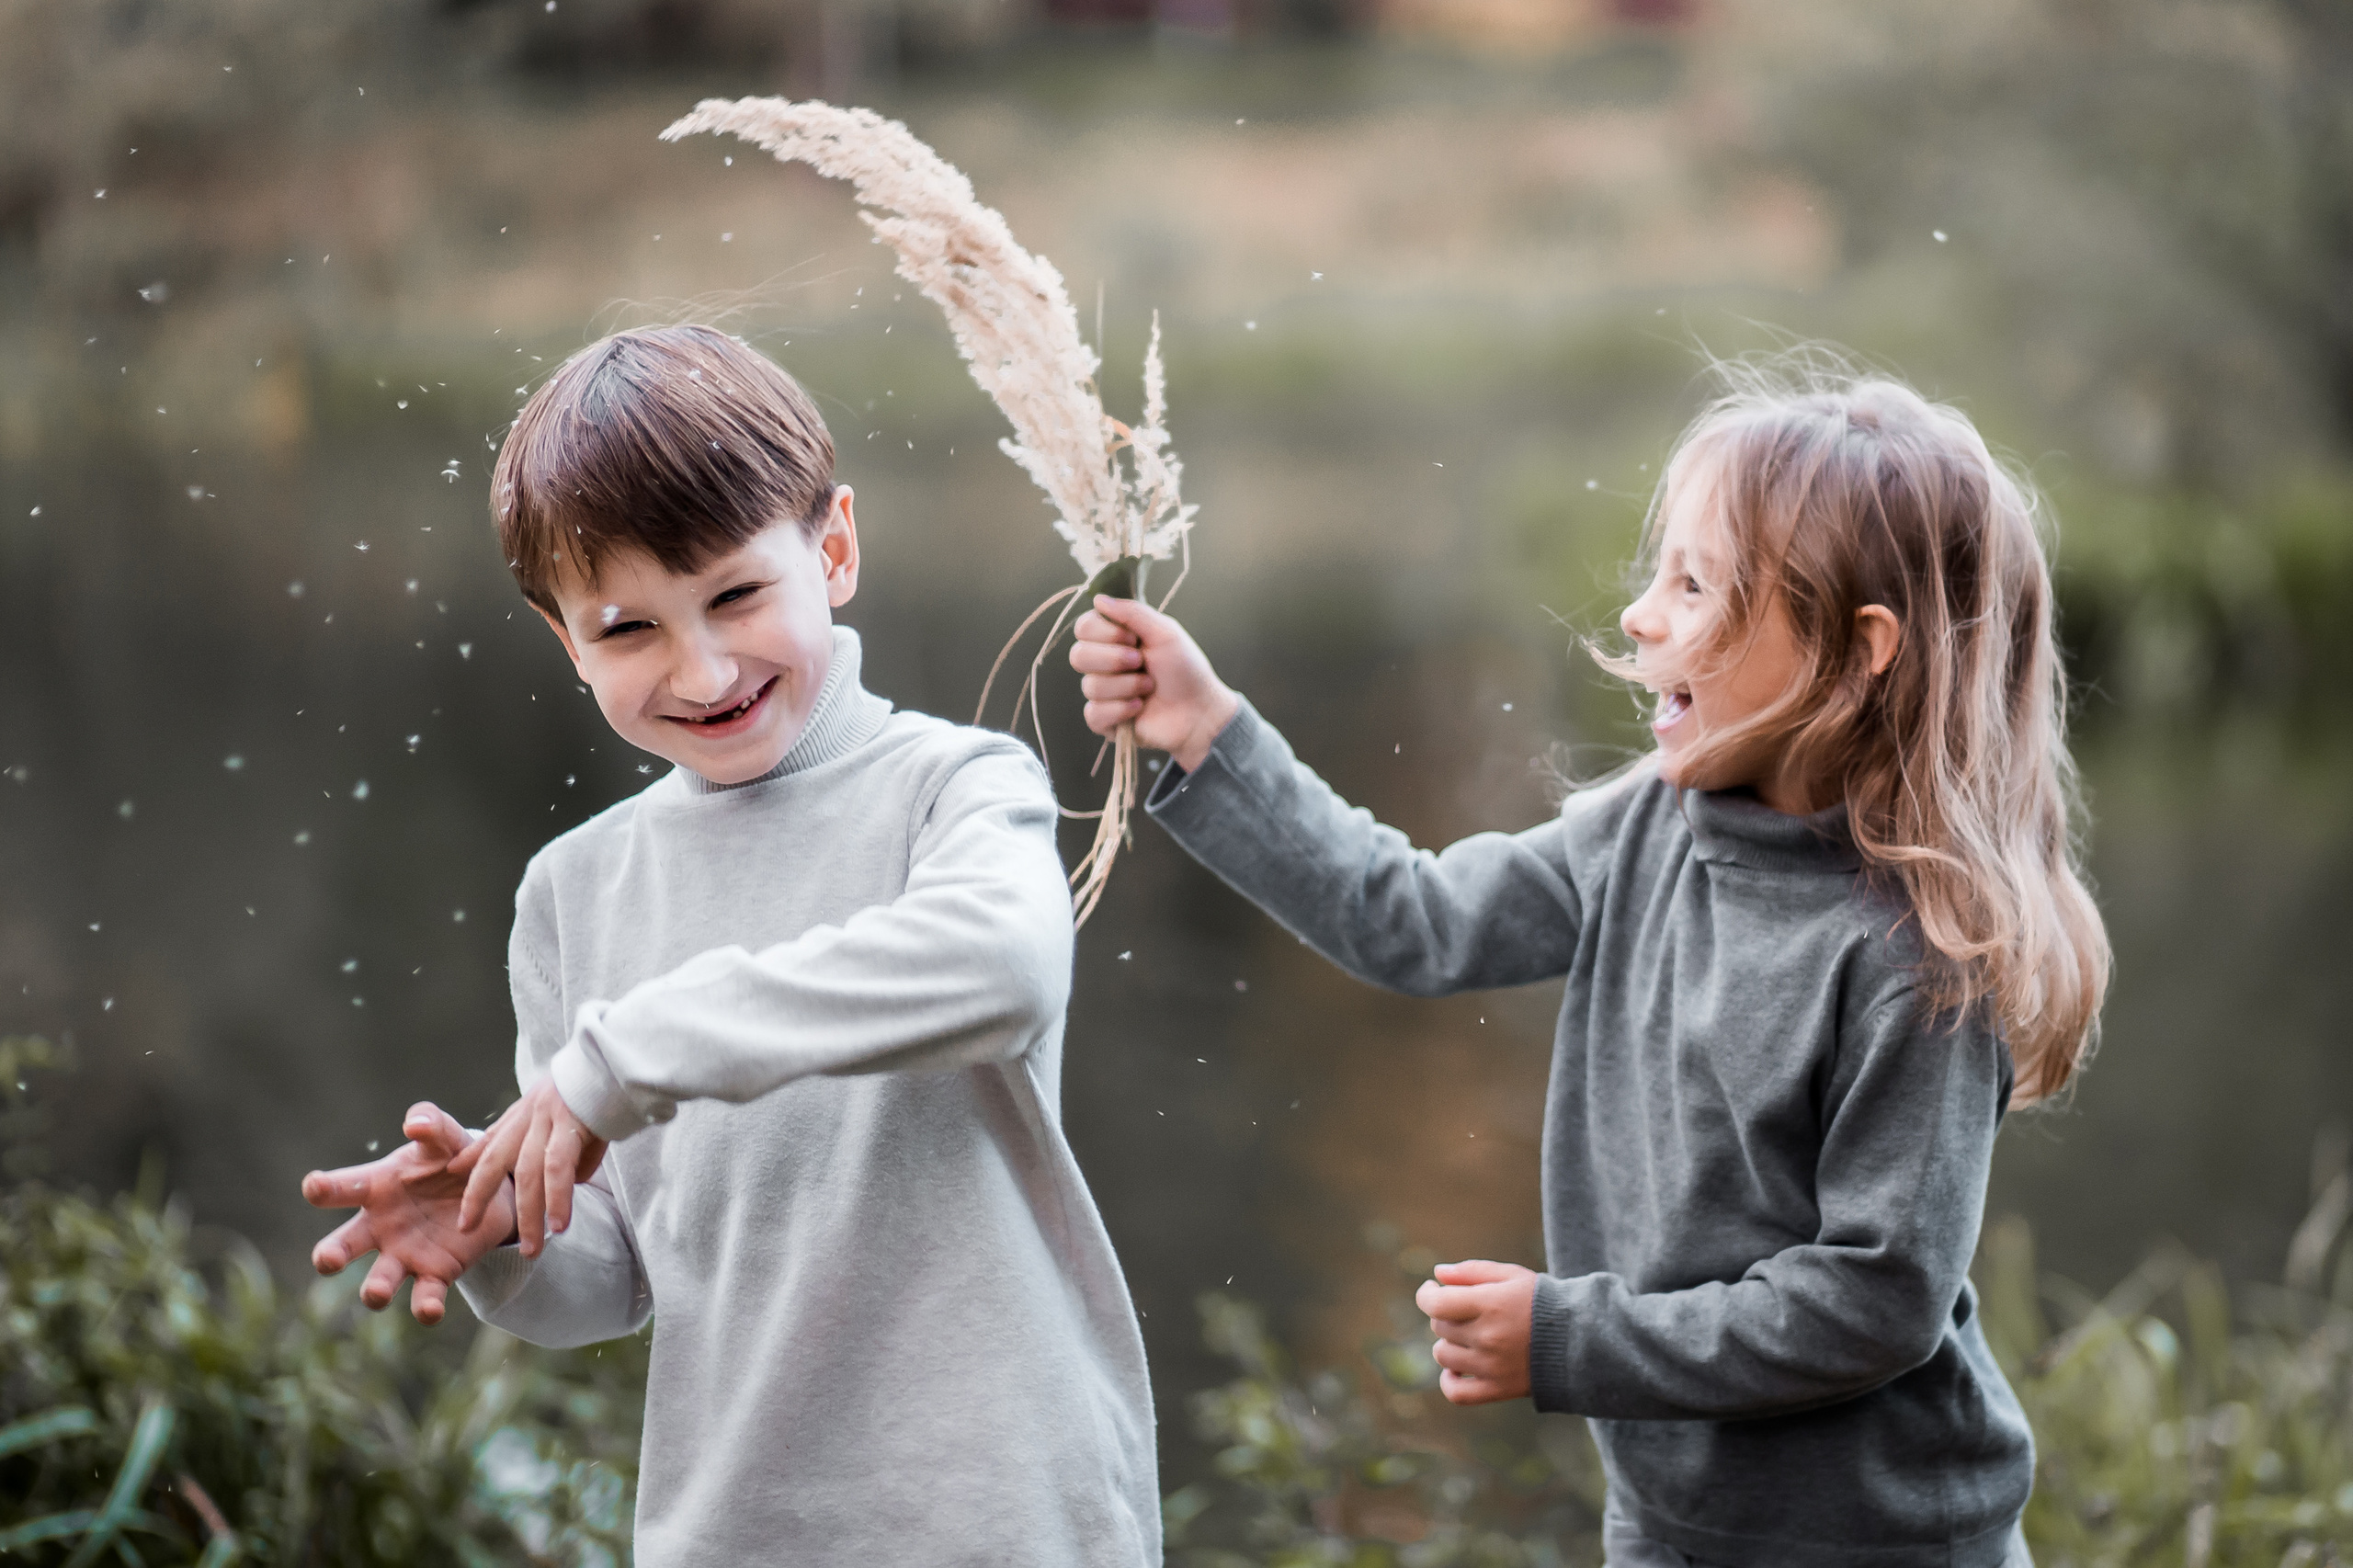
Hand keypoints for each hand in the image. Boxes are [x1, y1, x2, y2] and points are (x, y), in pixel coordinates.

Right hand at [303, 1102, 515, 1323]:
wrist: (490, 1191)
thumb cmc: (451, 1160)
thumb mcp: (445, 1138)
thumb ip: (432, 1124)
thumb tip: (414, 1124)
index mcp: (376, 1188)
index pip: (342, 1188)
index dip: (324, 1188)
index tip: (314, 1186)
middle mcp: (380, 1227)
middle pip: (344, 1244)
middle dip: (331, 1254)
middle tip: (327, 1260)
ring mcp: (404, 1254)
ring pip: (378, 1279)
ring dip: (373, 1289)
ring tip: (373, 1294)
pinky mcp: (435, 1275)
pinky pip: (425, 1297)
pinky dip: (425, 1307)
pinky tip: (429, 1311)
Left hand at [446, 1076, 606, 1258]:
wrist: (622, 1062)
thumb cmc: (602, 1090)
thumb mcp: (569, 1113)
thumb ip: (560, 1147)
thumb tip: (567, 1184)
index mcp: (528, 1110)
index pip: (491, 1141)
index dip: (471, 1164)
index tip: (454, 1181)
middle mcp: (531, 1114)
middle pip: (495, 1160)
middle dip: (477, 1196)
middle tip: (465, 1228)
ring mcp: (549, 1119)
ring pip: (528, 1174)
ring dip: (528, 1215)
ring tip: (530, 1248)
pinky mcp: (571, 1124)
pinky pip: (558, 1168)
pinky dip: (557, 1199)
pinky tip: (559, 1224)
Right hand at [1068, 595, 1239, 773]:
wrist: (1198, 710)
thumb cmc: (1185, 669)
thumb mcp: (1165, 632)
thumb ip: (1132, 612)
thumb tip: (1098, 599)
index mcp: (1114, 638)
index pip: (1083, 627)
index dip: (1106, 633)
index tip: (1133, 639)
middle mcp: (1103, 664)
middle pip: (1078, 656)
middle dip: (1114, 660)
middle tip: (1141, 662)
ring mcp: (1102, 693)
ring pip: (1090, 686)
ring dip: (1128, 686)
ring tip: (1149, 688)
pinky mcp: (1104, 721)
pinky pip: (1094, 714)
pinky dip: (1121, 710)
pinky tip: (1139, 708)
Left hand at [1415, 1259, 1537, 1404]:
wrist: (1581, 1340)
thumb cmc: (1543, 1302)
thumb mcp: (1512, 1276)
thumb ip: (1472, 1271)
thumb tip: (1437, 1274)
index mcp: (1490, 1304)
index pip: (1435, 1304)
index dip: (1426, 1294)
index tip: (1432, 1289)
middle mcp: (1488, 1337)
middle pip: (1440, 1326)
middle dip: (1447, 1314)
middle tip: (1468, 1310)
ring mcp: (1491, 1366)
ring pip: (1443, 1355)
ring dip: (1449, 1343)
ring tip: (1469, 1335)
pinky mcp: (1498, 1390)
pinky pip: (1456, 1392)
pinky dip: (1449, 1380)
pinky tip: (1457, 1367)